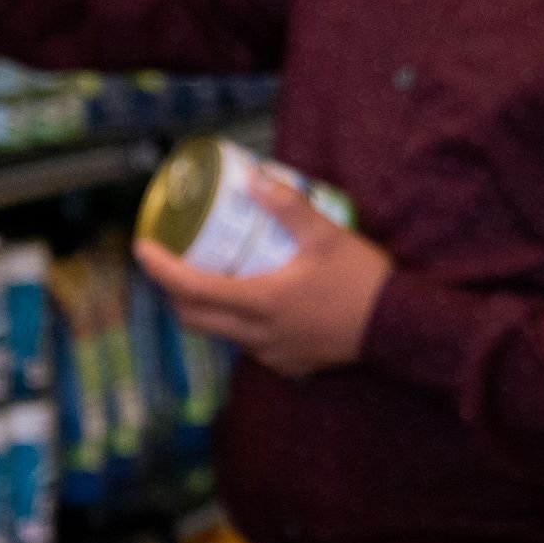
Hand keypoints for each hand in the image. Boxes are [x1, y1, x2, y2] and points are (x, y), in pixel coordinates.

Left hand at [131, 173, 394, 379]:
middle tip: (174, 264)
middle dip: (174, 291)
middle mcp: (257, 334)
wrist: (400, 328)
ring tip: (218, 276)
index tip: (143, 248)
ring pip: (222, 333)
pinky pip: (250, 344)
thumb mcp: (328, 236)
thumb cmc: (363, 282)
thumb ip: (290, 208)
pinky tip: (261, 302)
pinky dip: (241, 322)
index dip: (160, 269)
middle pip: (194, 318)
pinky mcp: (290, 363)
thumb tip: (256, 179)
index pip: (190, 289)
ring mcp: (272, 353)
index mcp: (260, 302)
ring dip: (209, 308)